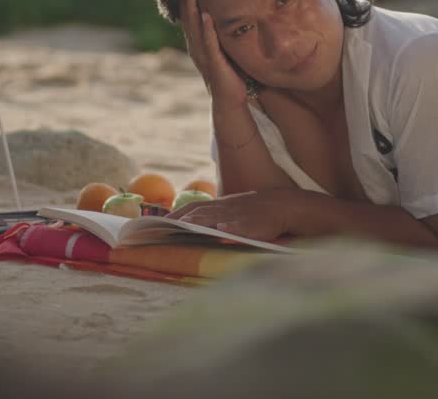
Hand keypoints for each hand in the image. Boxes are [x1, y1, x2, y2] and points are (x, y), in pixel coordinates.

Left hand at [165, 189, 299, 240]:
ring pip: (214, 218)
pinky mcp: (254, 225)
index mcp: (218, 207)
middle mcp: (224, 209)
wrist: (283, 206)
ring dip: (197, 223)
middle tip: (157, 230)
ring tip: (181, 227)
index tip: (154, 225)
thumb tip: (189, 225)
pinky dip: (230, 227)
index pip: (190, 210)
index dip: (172, 216)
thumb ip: (213, 217)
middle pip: (196, 214)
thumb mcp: (231, 211)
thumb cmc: (254, 212)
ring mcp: (238, 217)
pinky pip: (240, 226)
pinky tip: (222, 230)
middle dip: (176, 222)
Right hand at [181, 0, 247, 105]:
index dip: (187, 6)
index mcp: (198, 48)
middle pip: (189, 22)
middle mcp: (197, 50)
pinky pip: (210, 43)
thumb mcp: (222, 54)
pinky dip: (207, 29)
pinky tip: (206, 16)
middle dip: (187, 3)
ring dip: (193, 11)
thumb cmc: (228, 77)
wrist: (229, 100)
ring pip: (196, 29)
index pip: (190, 23)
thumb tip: (225, 24)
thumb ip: (220, 41)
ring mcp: (204, 56)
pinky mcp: (214, 63)